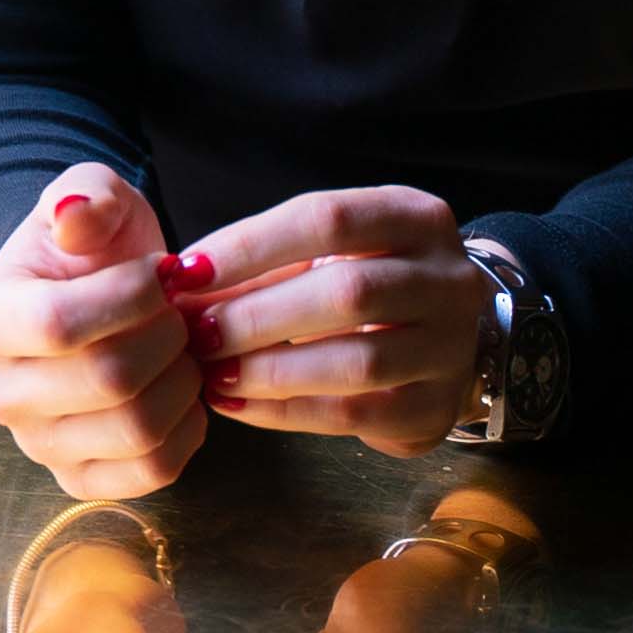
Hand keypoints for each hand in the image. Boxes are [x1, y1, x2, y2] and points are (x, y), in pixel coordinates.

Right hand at [0, 165, 209, 498]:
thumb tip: (74, 218)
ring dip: (183, 380)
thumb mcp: (91, 197)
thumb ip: (87, 193)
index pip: (60, 323)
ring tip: (181, 347)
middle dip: (169, 335)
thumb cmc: (93, 250)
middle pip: (110, 379)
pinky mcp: (81, 479)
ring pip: (138, 428)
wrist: (95, 300)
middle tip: (179, 310)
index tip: (163, 270)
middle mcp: (1, 393)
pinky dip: (188, 428)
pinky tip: (180, 388)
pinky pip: (154, 471)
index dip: (132, 296)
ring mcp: (39, 444)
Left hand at [167, 187, 489, 457]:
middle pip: (347, 293)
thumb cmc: (369, 283)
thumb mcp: (329, 254)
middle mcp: (447, 279)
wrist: (446, 340)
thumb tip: (182, 284)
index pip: (327, 219)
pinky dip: (287, 411)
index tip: (187, 272)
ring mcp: (450, 347)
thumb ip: (266, 266)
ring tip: (212, 374)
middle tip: (195, 334)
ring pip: (357, 362)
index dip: (251, 245)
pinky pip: (355, 415)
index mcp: (416, 218)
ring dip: (271, 370)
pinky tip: (238, 404)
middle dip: (257, 315)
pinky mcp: (435, 408)